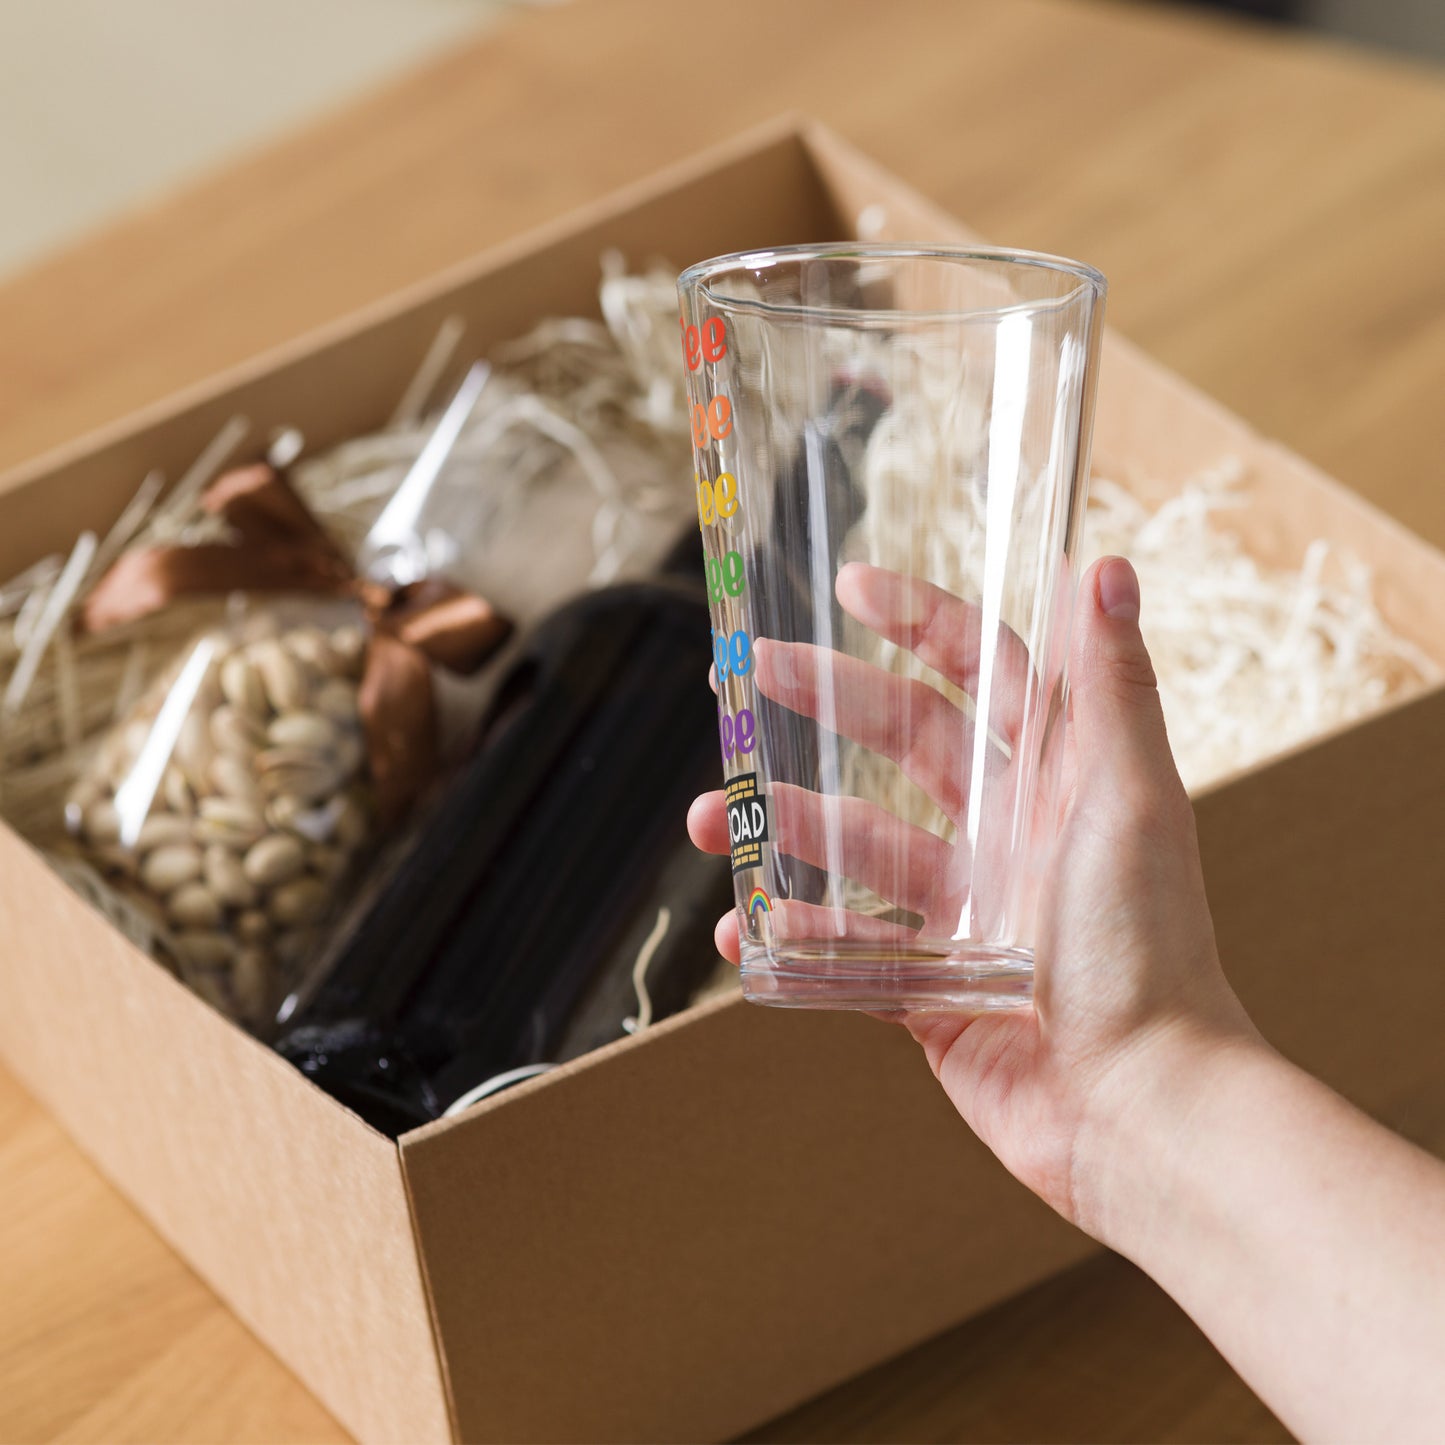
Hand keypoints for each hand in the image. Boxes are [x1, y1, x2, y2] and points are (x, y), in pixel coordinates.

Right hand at [688, 555, 1258, 1233]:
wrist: (1138, 1104)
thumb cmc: (1149, 948)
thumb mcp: (1133, 801)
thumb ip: (1113, 688)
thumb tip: (1102, 564)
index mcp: (1053, 782)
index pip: (980, 675)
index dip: (921, 624)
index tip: (851, 587)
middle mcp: (1004, 837)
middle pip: (897, 746)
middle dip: (821, 703)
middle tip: (744, 678)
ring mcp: (961, 914)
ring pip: (852, 848)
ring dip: (782, 827)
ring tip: (711, 820)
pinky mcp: (929, 988)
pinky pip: (843, 950)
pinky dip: (791, 939)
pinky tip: (743, 932)